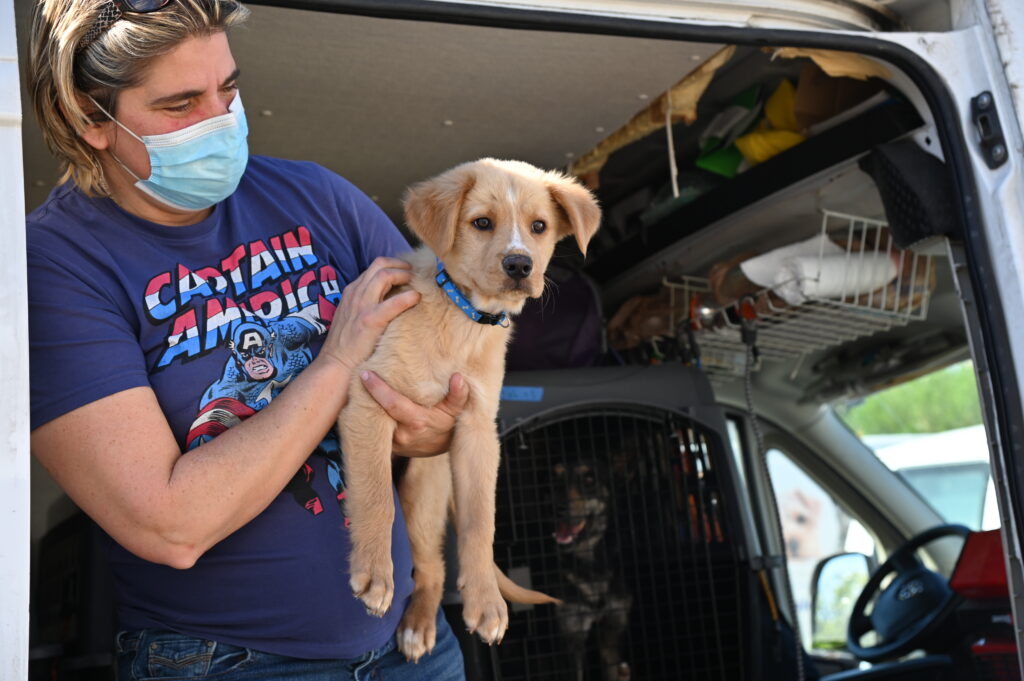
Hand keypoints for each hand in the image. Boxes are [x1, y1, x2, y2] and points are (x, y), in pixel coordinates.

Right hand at [320, 257, 418, 371]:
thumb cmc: (348, 342)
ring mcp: (362, 305)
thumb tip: (389, 295)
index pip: (374, 266)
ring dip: (404, 275)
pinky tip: (417, 298)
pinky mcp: (371, 320)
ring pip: (385, 275)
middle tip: (413, 273)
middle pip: (380, 264)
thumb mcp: (352, 313)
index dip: (393, 265)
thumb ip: (366, 301)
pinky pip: (394, 302)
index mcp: (352, 290)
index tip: (406, 271)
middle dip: (400, 265)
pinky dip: (409, 297)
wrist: (337, 362)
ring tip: (416, 283)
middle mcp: (356, 293)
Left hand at [360, 371, 469, 456]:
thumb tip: (458, 378)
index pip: (392, 403)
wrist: (446, 445)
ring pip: (373, 423)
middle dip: (364, 396)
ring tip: (355, 387)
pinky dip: (368, 417)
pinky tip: (363, 403)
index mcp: (417, 421)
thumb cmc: (450, 421)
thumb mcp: (456, 409)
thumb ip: (458, 394)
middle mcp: (403, 434)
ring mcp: (395, 444)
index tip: (365, 374)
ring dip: (364, 407)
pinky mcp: (390, 447)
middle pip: (376, 413)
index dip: (377, 388)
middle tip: (355, 375)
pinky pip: (374, 430)